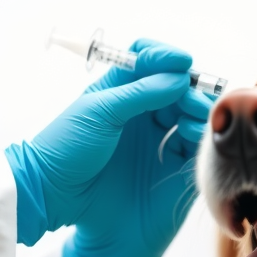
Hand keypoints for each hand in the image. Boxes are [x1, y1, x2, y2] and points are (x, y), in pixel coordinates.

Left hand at [6, 39, 213, 256]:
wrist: (56, 199)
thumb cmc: (67, 150)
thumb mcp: (100, 110)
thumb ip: (141, 91)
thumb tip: (179, 76)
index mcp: (123, 94)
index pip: (151, 63)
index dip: (166, 57)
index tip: (180, 61)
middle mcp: (143, 116)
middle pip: (178, 89)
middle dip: (188, 87)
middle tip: (188, 95)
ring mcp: (157, 142)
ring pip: (191, 116)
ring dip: (197, 109)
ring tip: (190, 116)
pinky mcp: (170, 171)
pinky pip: (195, 148)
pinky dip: (199, 136)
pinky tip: (190, 134)